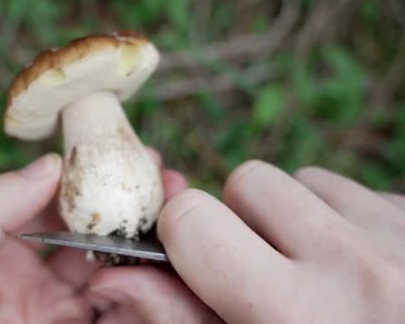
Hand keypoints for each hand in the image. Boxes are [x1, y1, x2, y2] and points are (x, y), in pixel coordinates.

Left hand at [0, 151, 188, 322]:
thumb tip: (51, 162)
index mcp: (12, 258)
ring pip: (129, 279)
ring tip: (171, 229)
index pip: (63, 210)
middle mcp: (48, 287)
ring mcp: (72, 318)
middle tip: (170, 184)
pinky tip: (150, 277)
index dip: (98, 182)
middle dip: (139, 212)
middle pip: (105, 241)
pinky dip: (149, 298)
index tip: (135, 156)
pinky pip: (131, 318)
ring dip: (153, 253)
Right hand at [90, 160, 404, 322]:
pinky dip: (344, 221)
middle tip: (266, 277)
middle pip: (247, 182)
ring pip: (305, 181)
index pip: (194, 219)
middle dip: (240, 221)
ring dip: (296, 220)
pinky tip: (366, 272)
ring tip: (322, 278)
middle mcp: (361, 267)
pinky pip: (357, 192)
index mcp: (301, 317)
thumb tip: (114, 275)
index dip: (183, 237)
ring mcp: (403, 235)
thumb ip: (181, 321)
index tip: (197, 262)